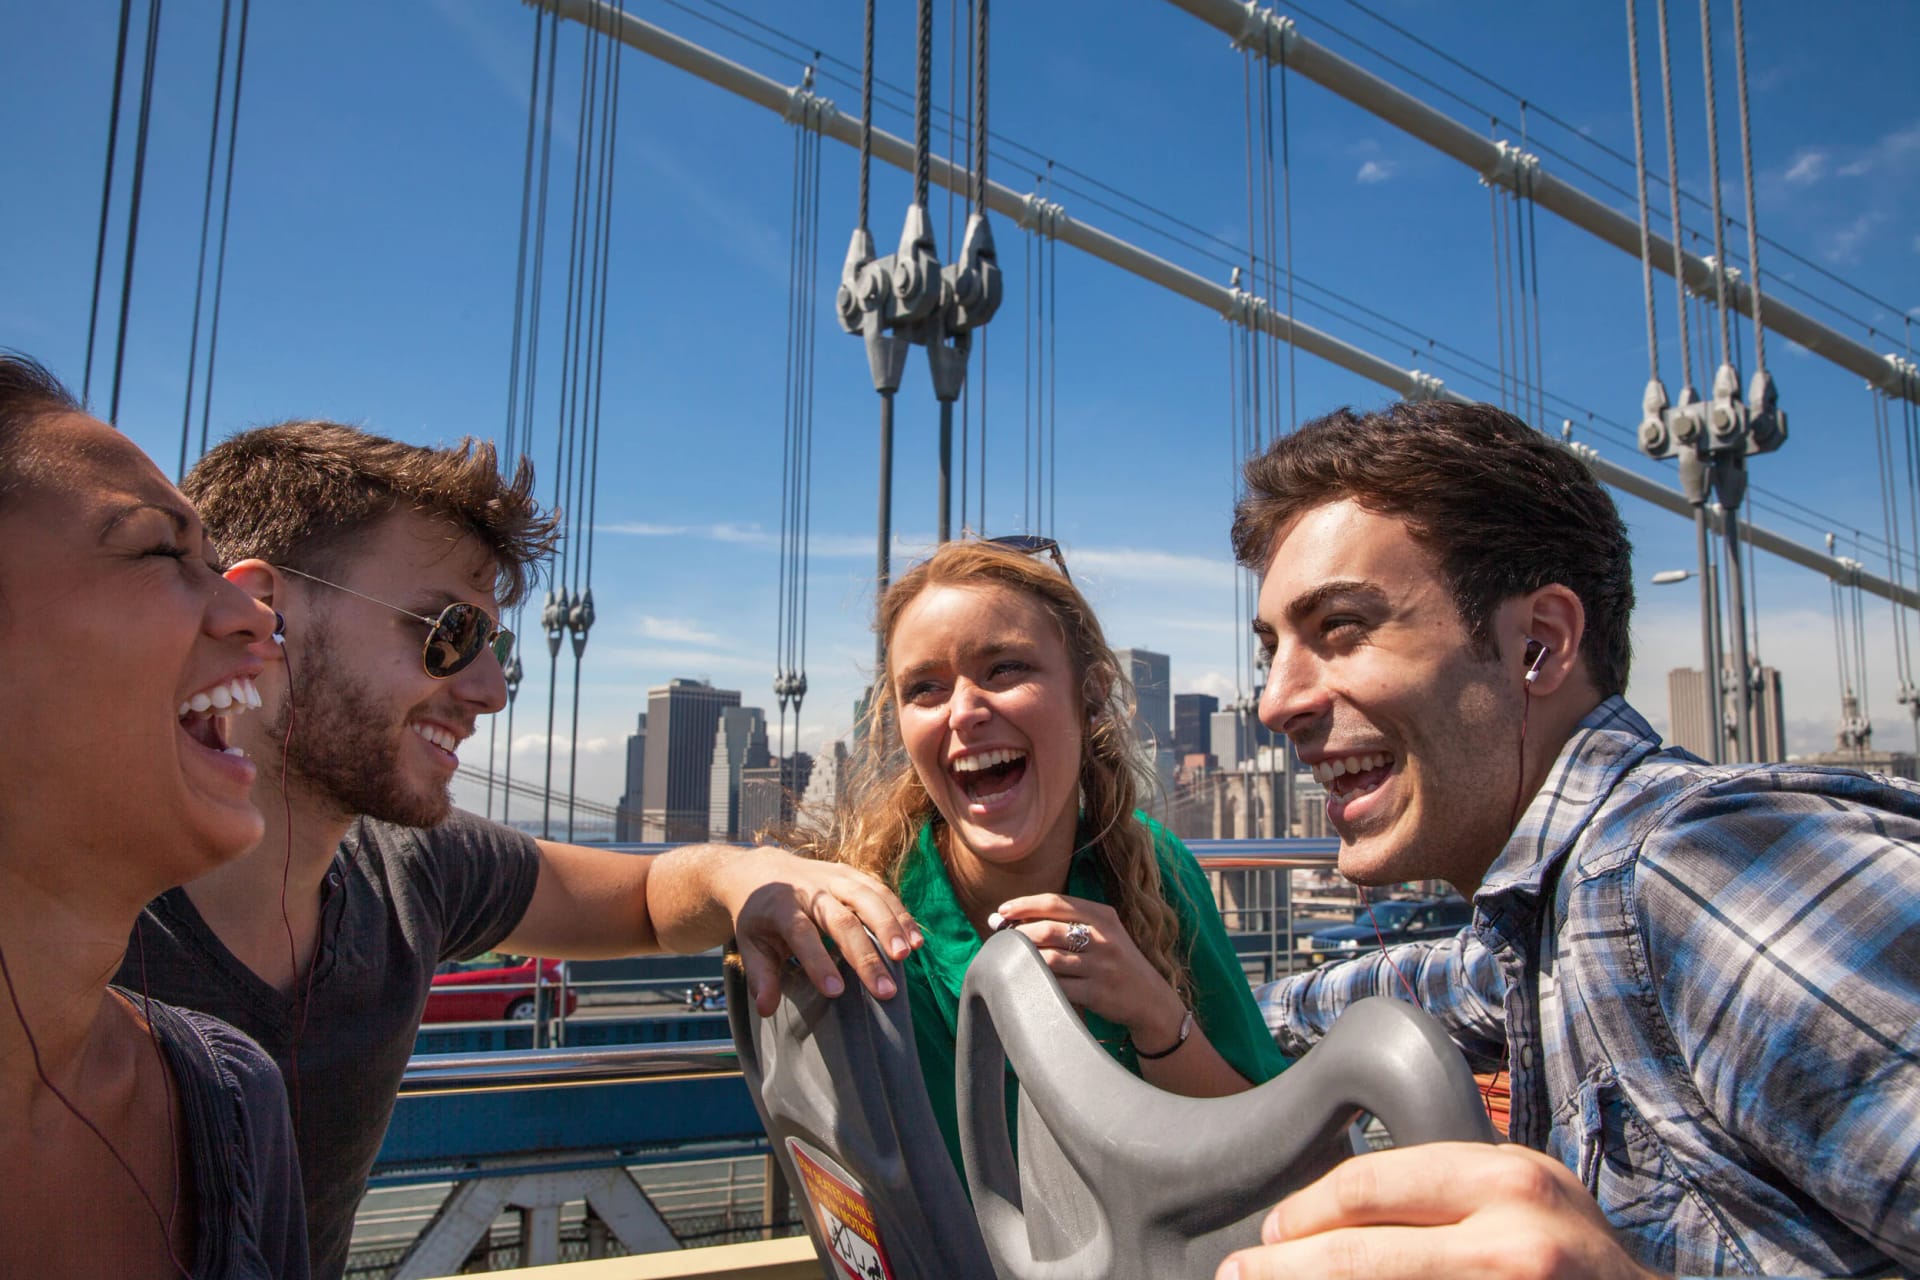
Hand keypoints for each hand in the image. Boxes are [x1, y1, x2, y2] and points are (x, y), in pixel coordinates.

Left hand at [718, 849, 923, 1015]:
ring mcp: (834, 878)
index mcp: (780, 906)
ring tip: (906, 957)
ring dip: (890, 927)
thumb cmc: (759, 916)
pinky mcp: (852, 874)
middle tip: (885, 990)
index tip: (836, 991)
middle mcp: (810, 889)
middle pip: (842, 919)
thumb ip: (761, 975)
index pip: (802, 933)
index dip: (818, 962)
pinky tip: (915, 940)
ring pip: (867, 898)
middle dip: (865, 955)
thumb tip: (767, 1009)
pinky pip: (881, 891)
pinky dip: (900, 914)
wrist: (762, 870)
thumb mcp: (750, 943)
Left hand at [992, 894, 1184, 1049]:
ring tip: (1011, 960)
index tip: (1002, 910)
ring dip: (1025, 959)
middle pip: (1048, 929)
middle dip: (1019, 933)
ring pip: (1049, 958)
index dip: (1025, 904)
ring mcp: (1102, 966)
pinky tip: (1029, 981)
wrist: (1150, 999)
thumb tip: (1016, 916)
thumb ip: (1069, 922)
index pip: (1057, 903)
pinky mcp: (1097, 992)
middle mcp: (1104, 938)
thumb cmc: (1116, 962)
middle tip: (1002, 938)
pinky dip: (1039, 983)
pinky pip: (1058, 986)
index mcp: (1103, 916)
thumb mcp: (1104, 933)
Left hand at [1216, 1143, 1657, 1279]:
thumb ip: (1448, 1192)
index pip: (1369, 1188)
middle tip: (1239, 1274)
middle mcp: (1510, 1241)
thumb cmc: (1577, 1265)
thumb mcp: (1526, 1198)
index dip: (1304, 1213)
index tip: (1271, 1233)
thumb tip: (1328, 1215)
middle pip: (1357, 1256)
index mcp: (1504, 1183)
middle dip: (1283, 1268)